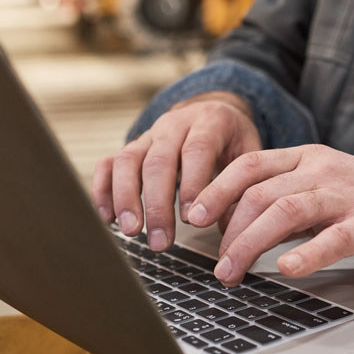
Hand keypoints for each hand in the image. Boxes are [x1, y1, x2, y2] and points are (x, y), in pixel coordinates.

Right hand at [92, 91, 261, 250]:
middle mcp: (174, 125)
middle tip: (161, 241)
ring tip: (131, 232)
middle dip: (157, 205)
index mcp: (209, 122)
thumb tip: (233, 232)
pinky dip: (104, 190)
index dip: (192, 185)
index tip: (191, 220)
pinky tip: (108, 219)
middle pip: (159, 161)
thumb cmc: (233, 141)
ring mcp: (149, 135)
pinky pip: (109, 164)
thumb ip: (241, 188)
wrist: (214, 112)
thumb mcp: (249, 155)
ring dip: (126, 199)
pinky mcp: (131, 147)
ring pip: (128, 160)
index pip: (197, 150)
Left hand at [186, 145, 353, 285]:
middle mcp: (324, 170)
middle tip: (215, 263)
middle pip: (260, 191)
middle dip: (228, 229)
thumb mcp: (329, 188)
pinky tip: (288, 270)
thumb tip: (242, 224)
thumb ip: (291, 198)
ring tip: (233, 271)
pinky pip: (334, 236)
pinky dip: (307, 254)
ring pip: (286, 210)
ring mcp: (348, 195)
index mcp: (310, 158)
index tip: (193, 216)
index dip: (216, 188)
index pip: (250, 165)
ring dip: (251, 242)